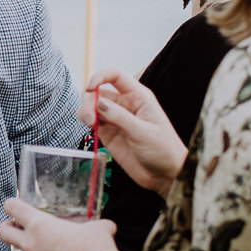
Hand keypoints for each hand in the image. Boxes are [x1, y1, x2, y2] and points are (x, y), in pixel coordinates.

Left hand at [0, 198, 119, 250]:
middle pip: (1, 232)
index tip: (14, 207)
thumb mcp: (99, 229)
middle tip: (16, 229)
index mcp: (40, 225)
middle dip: (6, 228)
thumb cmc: (97, 250)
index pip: (12, 207)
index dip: (12, 205)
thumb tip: (108, 226)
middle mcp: (30, 245)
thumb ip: (97, 224)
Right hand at [79, 69, 186, 196]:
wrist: (165, 175)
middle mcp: (126, 104)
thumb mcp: (143, 132)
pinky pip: (92, 122)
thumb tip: (98, 103)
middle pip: (99, 91)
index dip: (100, 77)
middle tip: (90, 118)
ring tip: (90, 124)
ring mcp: (116, 119)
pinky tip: (91, 129)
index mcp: (139, 97)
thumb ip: (120, 117)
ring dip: (85, 112)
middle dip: (89, 101)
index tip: (90, 88)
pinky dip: (87, 123)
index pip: (115, 76)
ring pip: (92, 106)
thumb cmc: (164, 150)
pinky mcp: (109, 134)